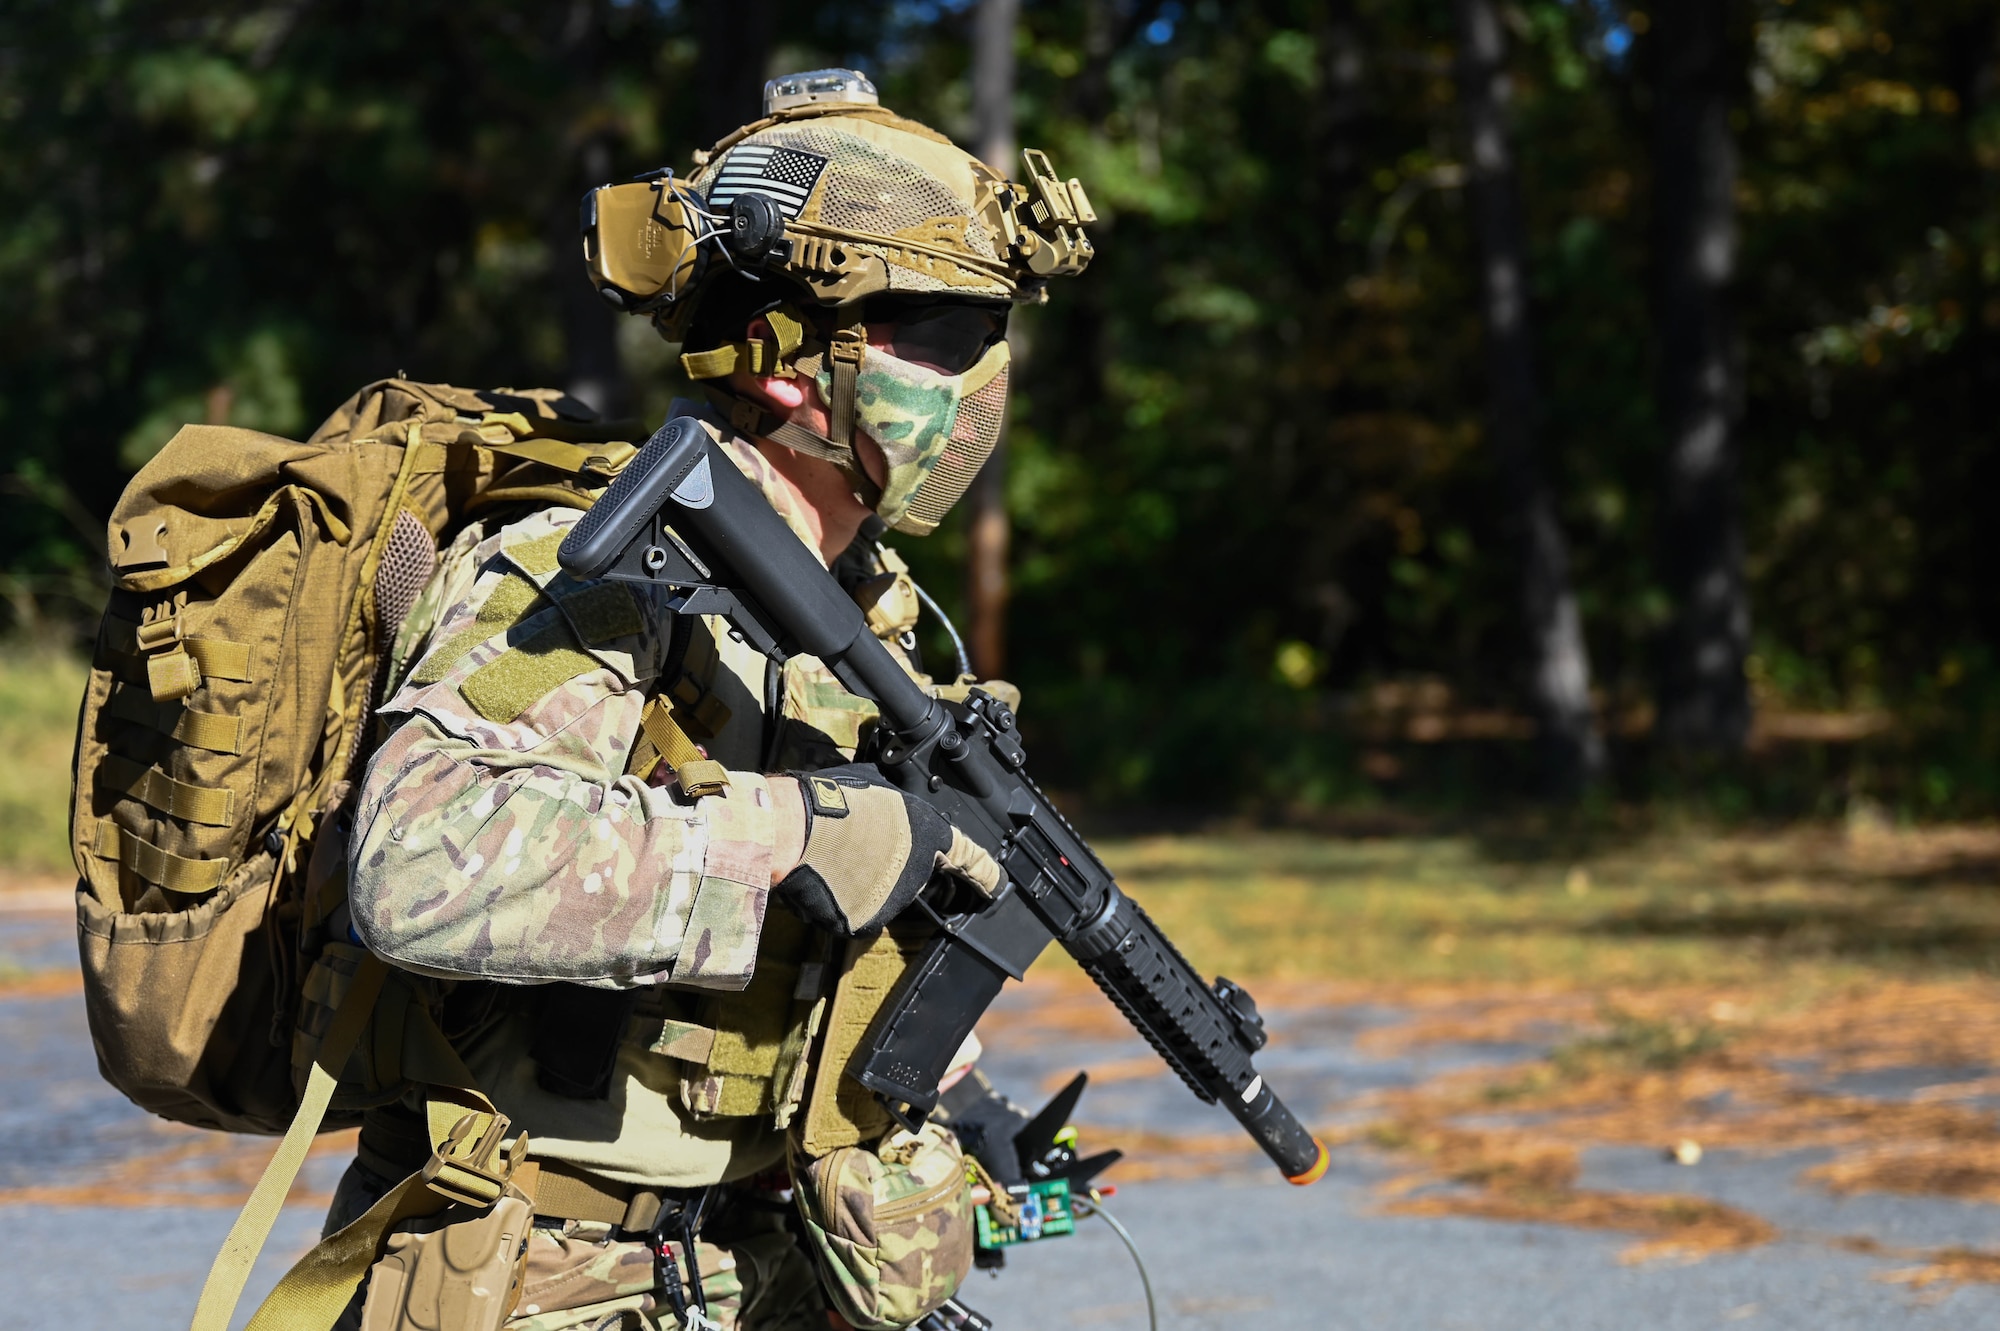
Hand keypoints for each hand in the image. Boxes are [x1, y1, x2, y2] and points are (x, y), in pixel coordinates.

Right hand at [769, 763, 1000, 935]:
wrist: (797, 830)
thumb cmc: (832, 799)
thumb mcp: (878, 787)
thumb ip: (897, 807)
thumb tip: (892, 807)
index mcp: (928, 835)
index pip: (971, 859)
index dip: (985, 874)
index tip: (995, 887)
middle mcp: (917, 873)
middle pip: (911, 878)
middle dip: (891, 866)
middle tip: (858, 845)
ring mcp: (892, 902)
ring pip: (880, 896)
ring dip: (863, 883)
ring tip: (834, 857)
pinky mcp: (864, 921)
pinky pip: (853, 912)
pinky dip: (840, 900)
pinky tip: (824, 877)